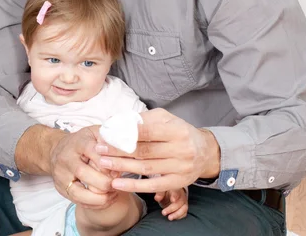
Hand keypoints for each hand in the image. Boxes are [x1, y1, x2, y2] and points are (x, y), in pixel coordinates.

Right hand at [49, 126, 118, 208]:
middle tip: (118, 183)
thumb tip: (128, 148)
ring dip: (100, 197)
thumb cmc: (82, 142)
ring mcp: (61, 175)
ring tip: (113, 193)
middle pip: (83, 172)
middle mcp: (66, 159)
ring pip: (79, 192)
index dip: (106, 160)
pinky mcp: (61, 188)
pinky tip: (106, 198)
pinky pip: (78, 201)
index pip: (90, 149)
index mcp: (77, 142)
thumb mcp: (95, 133)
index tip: (119, 167)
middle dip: (105, 182)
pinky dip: (95, 203)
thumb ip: (110, 139)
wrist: (57, 150)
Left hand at [96, 108, 220, 192]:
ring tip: (103, 163)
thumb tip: (116, 121)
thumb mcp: (165, 119)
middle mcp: (181, 149)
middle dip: (118, 150)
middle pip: (144, 151)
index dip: (124, 133)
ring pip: (146, 168)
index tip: (106, 134)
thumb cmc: (178, 131)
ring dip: (122, 167)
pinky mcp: (179, 183)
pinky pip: (154, 186)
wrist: (206, 152)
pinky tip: (118, 184)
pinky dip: (135, 186)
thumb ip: (142, 119)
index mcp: (177, 130)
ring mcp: (181, 167)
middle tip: (99, 149)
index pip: (146, 131)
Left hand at [154, 188, 188, 220]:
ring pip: (184, 208)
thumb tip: (157, 197)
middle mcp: (181, 195)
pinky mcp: (184, 208)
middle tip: (164, 212)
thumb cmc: (165, 192)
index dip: (175, 195)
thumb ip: (159, 193)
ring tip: (169, 217)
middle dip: (172, 208)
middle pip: (179, 202)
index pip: (176, 191)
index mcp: (175, 189)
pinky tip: (173, 217)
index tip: (172, 200)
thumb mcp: (160, 190)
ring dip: (177, 214)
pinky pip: (184, 213)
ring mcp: (184, 202)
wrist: (170, 194)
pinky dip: (179, 216)